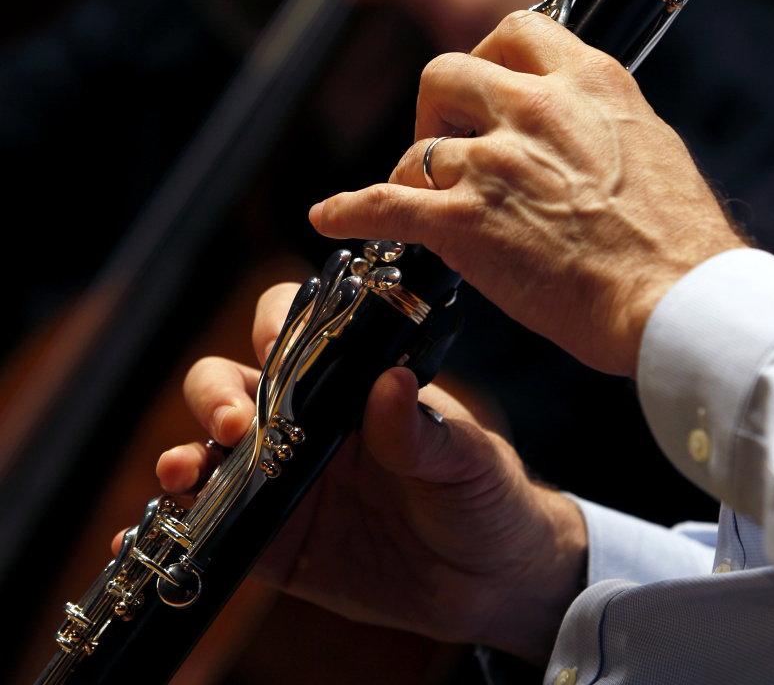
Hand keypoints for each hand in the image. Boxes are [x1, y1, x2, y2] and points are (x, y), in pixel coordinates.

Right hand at [156, 283, 586, 664]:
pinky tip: (150, 538)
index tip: (269, 348)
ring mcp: (283, 480)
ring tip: (184, 475)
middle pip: (230, 383)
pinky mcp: (276, 541)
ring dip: (185, 455)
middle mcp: (305, 421)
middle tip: (235, 426)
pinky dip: (177, 529)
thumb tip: (391, 385)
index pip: (291, 329)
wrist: (492, 579)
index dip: (270, 326)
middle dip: (215, 395)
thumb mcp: (468, 456)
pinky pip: (215, 529)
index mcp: (348, 382)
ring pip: (211, 451)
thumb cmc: (484, 493)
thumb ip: (423, 429)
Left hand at [310, 11, 745, 376]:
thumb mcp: (647, 141)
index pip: (514, 30)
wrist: (677, 300)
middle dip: (438, 109)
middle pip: (446, 73)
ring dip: (418, 174)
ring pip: (419, 148)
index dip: (487, 57)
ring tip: (433, 204)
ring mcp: (494, 161)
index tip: (482, 87)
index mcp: (586, 81)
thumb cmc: (676, 237)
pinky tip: (329, 216)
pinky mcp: (464, 220)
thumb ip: (592, 117)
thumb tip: (564, 122)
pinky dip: (350, 210)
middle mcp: (533, 108)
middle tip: (448, 143)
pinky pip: (385, 204)